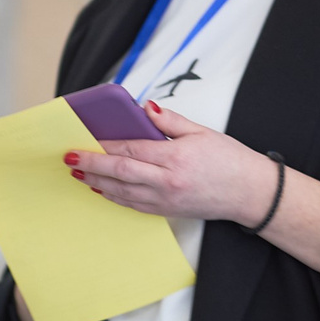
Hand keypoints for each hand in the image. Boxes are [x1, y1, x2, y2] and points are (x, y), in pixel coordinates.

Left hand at [72, 102, 279, 224]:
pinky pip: (132, 204)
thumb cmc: (230, 161)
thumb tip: (143, 108)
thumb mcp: (202, 132)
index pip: (130, 150)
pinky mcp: (166, 212)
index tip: (86, 139)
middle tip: (69, 159)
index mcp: (175, 158)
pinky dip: (113, 196)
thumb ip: (169, 121)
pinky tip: (101, 188)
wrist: (249, 194)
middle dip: (91, 165)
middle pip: (119, 172)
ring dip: (97, 182)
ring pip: (121, 192)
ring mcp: (165, 200)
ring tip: (78, 173)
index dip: (104, 145)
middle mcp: (167, 182)